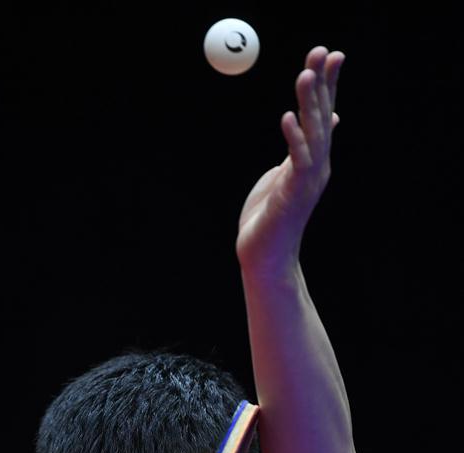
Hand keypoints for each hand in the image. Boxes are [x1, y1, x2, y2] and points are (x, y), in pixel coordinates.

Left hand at [236, 47, 344, 277]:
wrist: (264, 256)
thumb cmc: (268, 218)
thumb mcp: (285, 175)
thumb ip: (298, 149)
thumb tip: (319, 124)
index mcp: (312, 160)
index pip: (323, 114)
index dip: (328, 85)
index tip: (332, 54)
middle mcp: (315, 167)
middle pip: (320, 118)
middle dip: (322, 84)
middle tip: (321, 51)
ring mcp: (306, 181)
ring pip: (312, 135)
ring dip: (309, 104)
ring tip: (304, 74)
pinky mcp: (292, 194)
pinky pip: (296, 161)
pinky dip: (293, 138)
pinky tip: (287, 117)